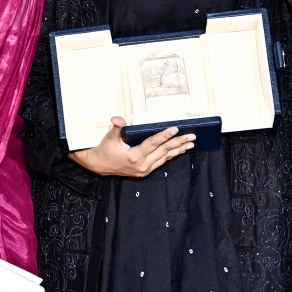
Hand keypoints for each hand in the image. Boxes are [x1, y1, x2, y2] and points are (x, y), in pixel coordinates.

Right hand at [69, 117, 194, 177]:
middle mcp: (142, 165)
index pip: (153, 143)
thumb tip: (117, 119)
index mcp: (135, 156)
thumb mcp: (110, 138)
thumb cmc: (105, 150)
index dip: (165, 135)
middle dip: (179, 143)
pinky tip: (178, 151)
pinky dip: (171, 155)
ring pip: (165, 158)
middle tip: (191, 137)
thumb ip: (116, 128)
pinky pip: (161, 162)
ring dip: (178, 150)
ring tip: (190, 144)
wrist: (99, 166)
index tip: (175, 129)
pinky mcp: (145, 171)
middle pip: (164, 151)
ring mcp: (144, 169)